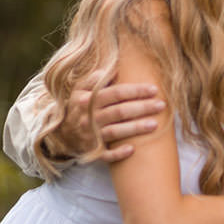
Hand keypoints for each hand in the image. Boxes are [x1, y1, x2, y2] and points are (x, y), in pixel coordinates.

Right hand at [51, 73, 165, 161]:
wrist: (62, 134)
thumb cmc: (79, 107)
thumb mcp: (80, 90)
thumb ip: (94, 79)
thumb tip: (113, 68)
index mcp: (88, 100)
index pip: (115, 93)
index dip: (135, 91)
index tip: (154, 89)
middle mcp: (89, 117)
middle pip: (119, 111)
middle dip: (141, 108)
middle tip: (161, 105)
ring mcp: (90, 136)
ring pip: (114, 132)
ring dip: (135, 129)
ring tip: (155, 125)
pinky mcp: (92, 151)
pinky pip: (105, 155)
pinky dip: (117, 153)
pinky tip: (132, 150)